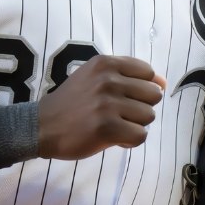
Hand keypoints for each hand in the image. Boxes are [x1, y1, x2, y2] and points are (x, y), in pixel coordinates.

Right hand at [37, 55, 166, 159]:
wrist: (41, 126)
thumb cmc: (71, 102)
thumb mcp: (94, 76)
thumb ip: (127, 75)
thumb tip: (163, 82)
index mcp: (106, 63)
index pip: (148, 73)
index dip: (141, 89)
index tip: (124, 98)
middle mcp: (108, 80)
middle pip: (153, 95)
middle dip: (140, 107)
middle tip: (118, 114)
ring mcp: (107, 104)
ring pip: (149, 116)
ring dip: (134, 125)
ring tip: (113, 125)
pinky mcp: (107, 128)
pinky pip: (140, 136)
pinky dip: (129, 141)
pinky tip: (112, 138)